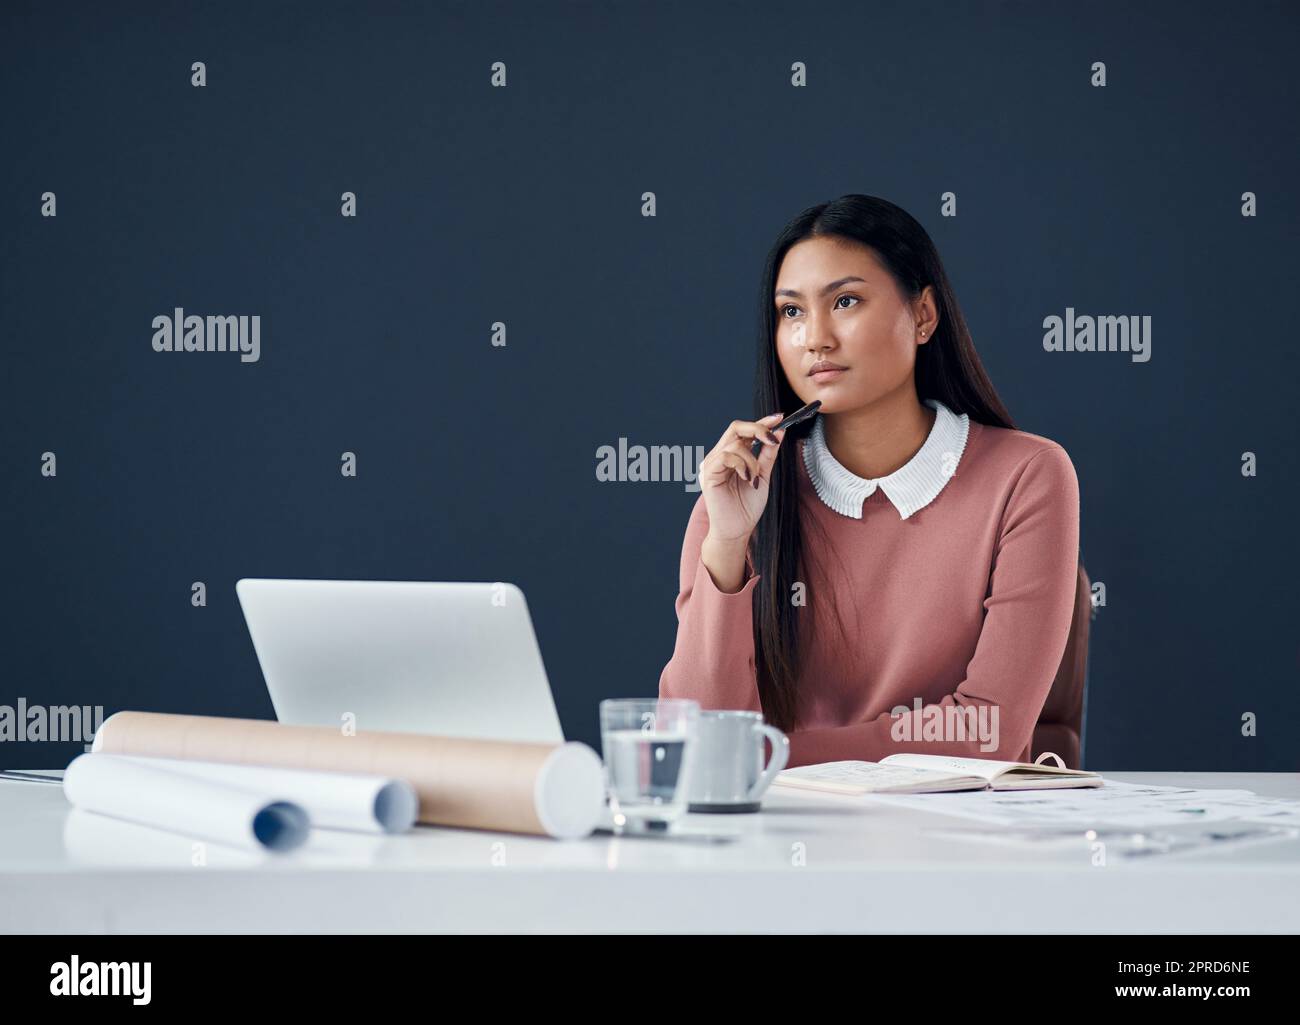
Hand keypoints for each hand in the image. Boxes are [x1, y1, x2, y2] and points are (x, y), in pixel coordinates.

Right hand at [698, 412, 786, 543]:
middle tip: (772, 438)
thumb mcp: (763, 475)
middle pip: (736, 427)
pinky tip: (748, 479)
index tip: (780, 417)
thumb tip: (780, 432)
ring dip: (752, 460)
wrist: (737, 531)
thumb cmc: (747, 507)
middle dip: (758, 428)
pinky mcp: (708, 473)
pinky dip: (742, 465)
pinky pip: (726, 456)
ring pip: (735, 443)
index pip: (744, 431)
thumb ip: (768, 454)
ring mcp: (712, 464)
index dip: (761, 421)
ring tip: (756, 478)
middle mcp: (720, 456)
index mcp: (732, 455)